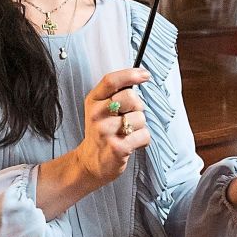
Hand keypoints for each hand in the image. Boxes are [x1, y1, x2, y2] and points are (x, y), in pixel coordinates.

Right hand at [73, 68, 150, 184]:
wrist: (91, 162)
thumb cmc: (101, 132)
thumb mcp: (99, 108)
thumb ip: (115, 93)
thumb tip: (141, 76)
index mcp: (93, 101)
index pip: (111, 81)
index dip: (131, 74)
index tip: (145, 75)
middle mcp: (97, 114)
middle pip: (131, 97)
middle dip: (137, 107)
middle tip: (129, 117)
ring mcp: (106, 131)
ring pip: (140, 118)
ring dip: (140, 126)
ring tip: (127, 133)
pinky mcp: (118, 147)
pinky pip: (144, 135)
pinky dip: (143, 140)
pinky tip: (131, 143)